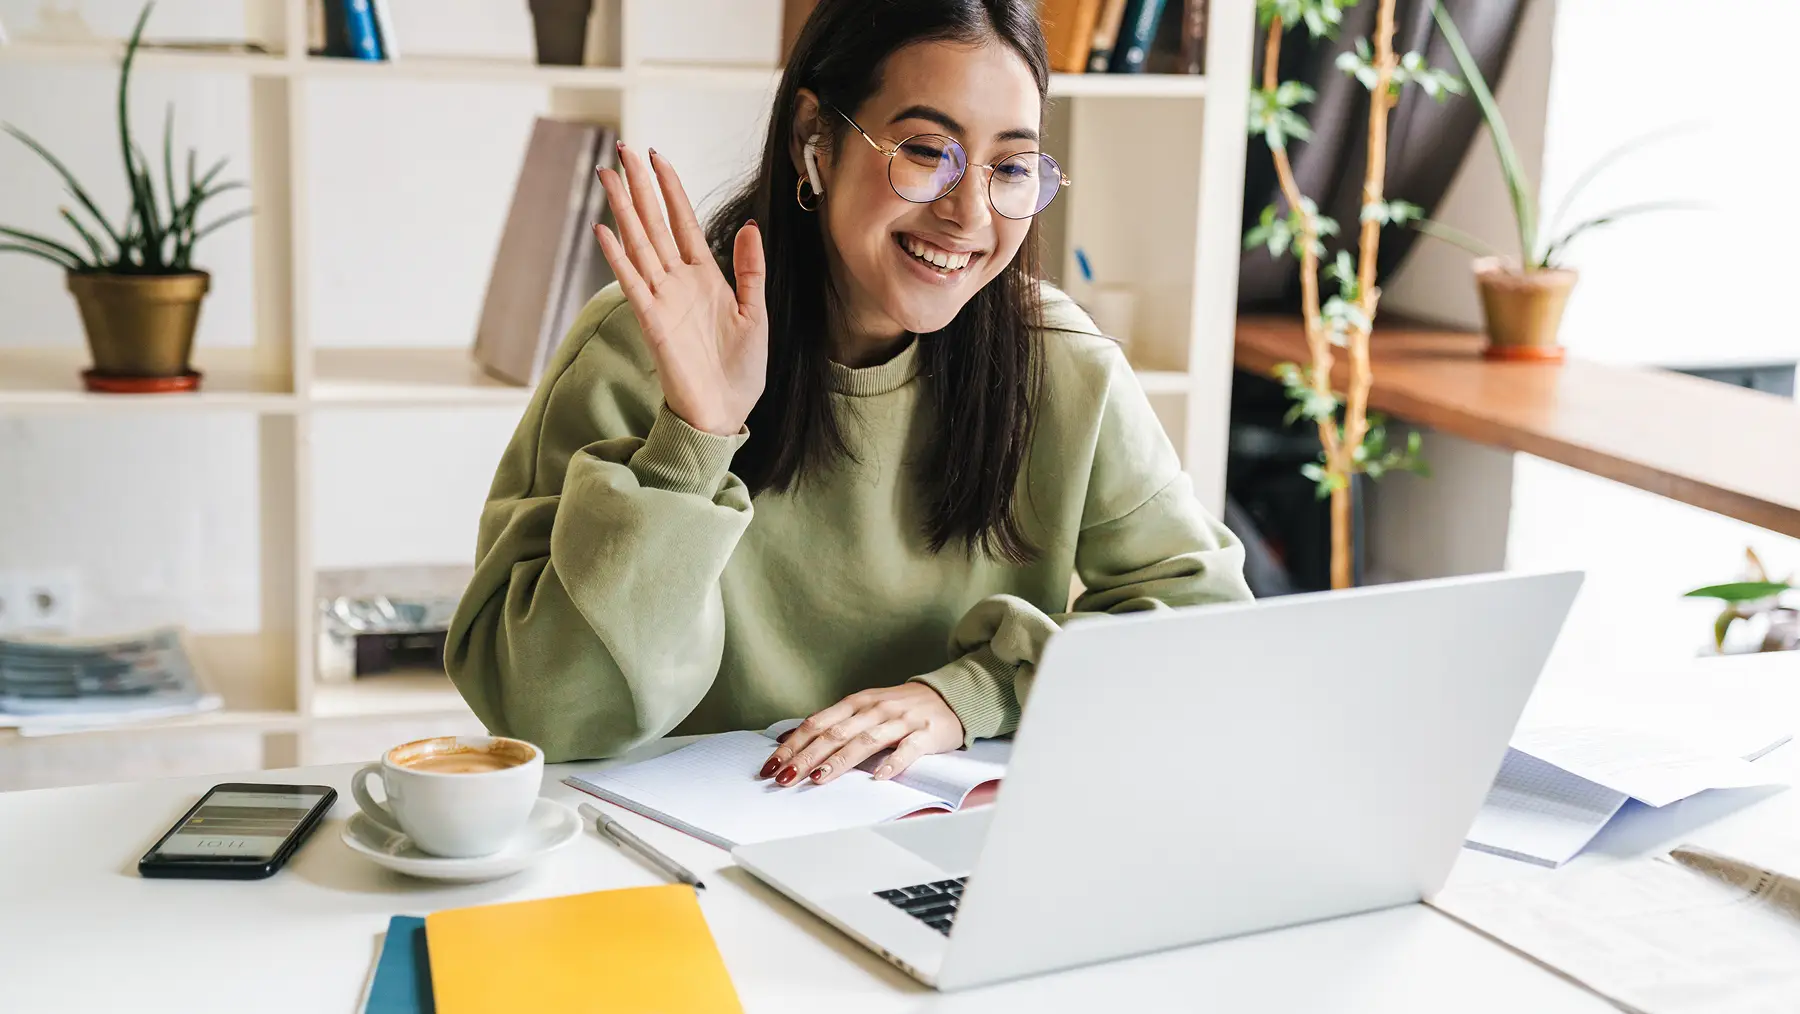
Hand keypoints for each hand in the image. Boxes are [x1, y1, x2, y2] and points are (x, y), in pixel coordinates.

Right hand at [593, 144, 766, 436]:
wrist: (725, 412)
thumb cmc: (739, 370)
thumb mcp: (755, 312)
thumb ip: (750, 269)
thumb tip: (750, 226)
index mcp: (705, 277)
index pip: (683, 221)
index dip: (671, 188)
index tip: (658, 155)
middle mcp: (678, 282)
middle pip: (654, 223)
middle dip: (639, 186)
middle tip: (622, 148)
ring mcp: (662, 300)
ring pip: (639, 244)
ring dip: (622, 209)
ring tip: (607, 175)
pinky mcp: (653, 323)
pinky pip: (633, 284)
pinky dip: (618, 258)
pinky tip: (605, 230)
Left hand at [758, 684, 965, 785]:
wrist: (949, 696)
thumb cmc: (900, 708)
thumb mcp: (864, 708)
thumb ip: (832, 722)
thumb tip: (790, 737)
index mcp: (856, 703)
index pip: (817, 724)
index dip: (793, 744)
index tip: (772, 765)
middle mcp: (875, 709)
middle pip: (835, 734)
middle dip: (806, 757)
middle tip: (784, 778)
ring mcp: (900, 721)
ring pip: (865, 741)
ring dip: (840, 760)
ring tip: (818, 778)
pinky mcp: (926, 734)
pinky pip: (908, 750)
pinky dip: (893, 763)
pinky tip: (878, 777)